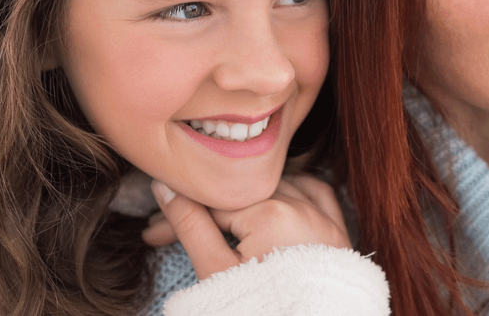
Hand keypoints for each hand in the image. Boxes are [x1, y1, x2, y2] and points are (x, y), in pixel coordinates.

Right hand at [144, 175, 351, 279]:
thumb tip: (164, 188)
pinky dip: (293, 188)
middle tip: (171, 230)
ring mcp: (322, 216)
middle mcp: (299, 205)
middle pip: (240, 195)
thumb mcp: (216, 272)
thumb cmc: (262, 309)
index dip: (176, 217)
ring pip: (275, 185)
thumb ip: (191, 226)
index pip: (211, 203)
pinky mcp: (337, 230)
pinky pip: (316, 191)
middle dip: (206, 209)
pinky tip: (275, 196)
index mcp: (269, 212)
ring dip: (244, 197)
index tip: (151, 234)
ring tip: (216, 216)